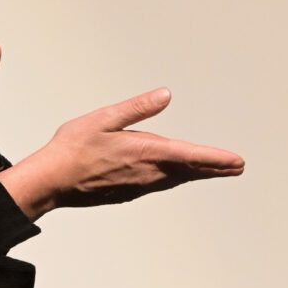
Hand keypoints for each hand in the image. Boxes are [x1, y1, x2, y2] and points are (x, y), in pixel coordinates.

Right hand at [0, 88, 244, 220]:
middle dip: (214, 168)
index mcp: (145, 152)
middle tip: (236, 167)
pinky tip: (175, 177)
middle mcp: (147, 173)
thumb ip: (137, 108)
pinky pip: (159, 184)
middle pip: (189, 171)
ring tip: (213, 171)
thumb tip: (165, 95)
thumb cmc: (72, 148)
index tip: (237, 162)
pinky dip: (175, 179)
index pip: (190, 156)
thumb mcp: (104, 118)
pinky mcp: (127, 192)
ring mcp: (138, 185)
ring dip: (197, 174)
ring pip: (175, 179)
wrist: (51, 181)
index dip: (216, 159)